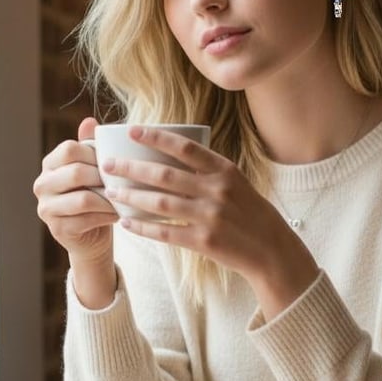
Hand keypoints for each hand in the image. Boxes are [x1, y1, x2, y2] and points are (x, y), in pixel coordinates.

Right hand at [33, 118, 117, 306]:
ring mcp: (46, 208)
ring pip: (83, 199)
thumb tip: (90, 120)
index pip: (70, 149)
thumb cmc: (96, 195)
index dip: (96, 154)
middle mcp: (42, 184)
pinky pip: (87, 219)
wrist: (92, 235)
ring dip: (108, 199)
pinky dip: (107, 216)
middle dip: (104, 177)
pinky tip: (119, 215)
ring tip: (124, 198)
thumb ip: (91, 146)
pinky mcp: (57, 229)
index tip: (115, 162)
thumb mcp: (94, 169)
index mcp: (50, 164)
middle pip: (76, 172)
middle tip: (124, 182)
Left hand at [103, 125, 318, 317]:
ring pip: (160, 203)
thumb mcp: (237, 183)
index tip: (131, 130)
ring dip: (131, 197)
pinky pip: (166, 233)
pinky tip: (127, 223)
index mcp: (225, 171)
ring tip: (112, 192)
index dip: (156, 137)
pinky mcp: (205, 242)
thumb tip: (170, 155)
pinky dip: (144, 228)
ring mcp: (210, 217)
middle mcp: (217, 191)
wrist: (272, 250)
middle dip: (131, 168)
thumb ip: (209, 170)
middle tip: (108, 164)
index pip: (185, 147)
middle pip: (164, 175)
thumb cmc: (251, 213)